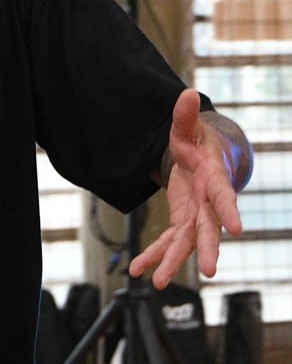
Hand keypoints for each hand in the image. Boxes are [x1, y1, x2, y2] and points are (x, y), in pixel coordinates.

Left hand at [130, 89, 243, 288]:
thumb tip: (187, 93)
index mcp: (213, 179)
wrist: (199, 158)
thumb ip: (185, 116)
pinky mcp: (182, 221)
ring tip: (159, 283)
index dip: (229, 212)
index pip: (224, 197)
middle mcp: (207, 203)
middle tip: (211, 273)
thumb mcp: (188, 129)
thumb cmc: (197, 143)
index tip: (236, 230)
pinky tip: (139, 270)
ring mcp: (195, 215)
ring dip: (173, 261)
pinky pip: (168, 241)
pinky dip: (154, 255)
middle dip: (208, 250)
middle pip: (209, 229)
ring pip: (186, 242)